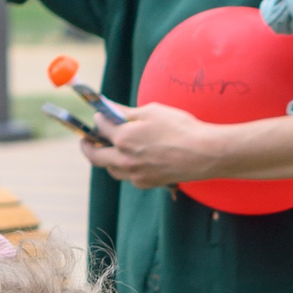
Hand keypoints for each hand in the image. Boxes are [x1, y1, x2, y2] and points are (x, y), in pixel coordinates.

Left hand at [80, 99, 223, 189]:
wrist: (205, 153)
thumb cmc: (181, 128)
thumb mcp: (153, 112)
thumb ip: (127, 112)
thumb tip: (109, 109)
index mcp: (123, 137)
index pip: (100, 126)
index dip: (99, 119)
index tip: (100, 116)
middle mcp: (124, 159)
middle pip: (94, 155)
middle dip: (87, 146)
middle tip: (86, 141)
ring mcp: (134, 174)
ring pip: (110, 169)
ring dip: (107, 159)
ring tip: (111, 150)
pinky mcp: (146, 183)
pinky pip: (128, 176)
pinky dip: (127, 168)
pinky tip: (137, 160)